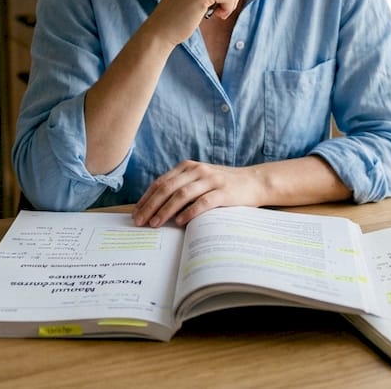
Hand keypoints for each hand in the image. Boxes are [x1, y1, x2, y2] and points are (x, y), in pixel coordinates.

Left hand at [132, 160, 264, 226]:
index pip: (161, 182)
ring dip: (165, 210)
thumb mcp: (200, 180)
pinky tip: (179, 221)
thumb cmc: (223, 185)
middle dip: (151, 205)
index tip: (136, 213)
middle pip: (168, 188)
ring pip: (182, 194)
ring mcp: (211, 180)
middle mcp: (198, 170)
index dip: (147, 198)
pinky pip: (203, 202)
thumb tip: (156, 207)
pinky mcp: (224, 192)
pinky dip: (189, 212)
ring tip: (155, 223)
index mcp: (188, 167)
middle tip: (140, 221)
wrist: (254, 181)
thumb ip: (181, 187)